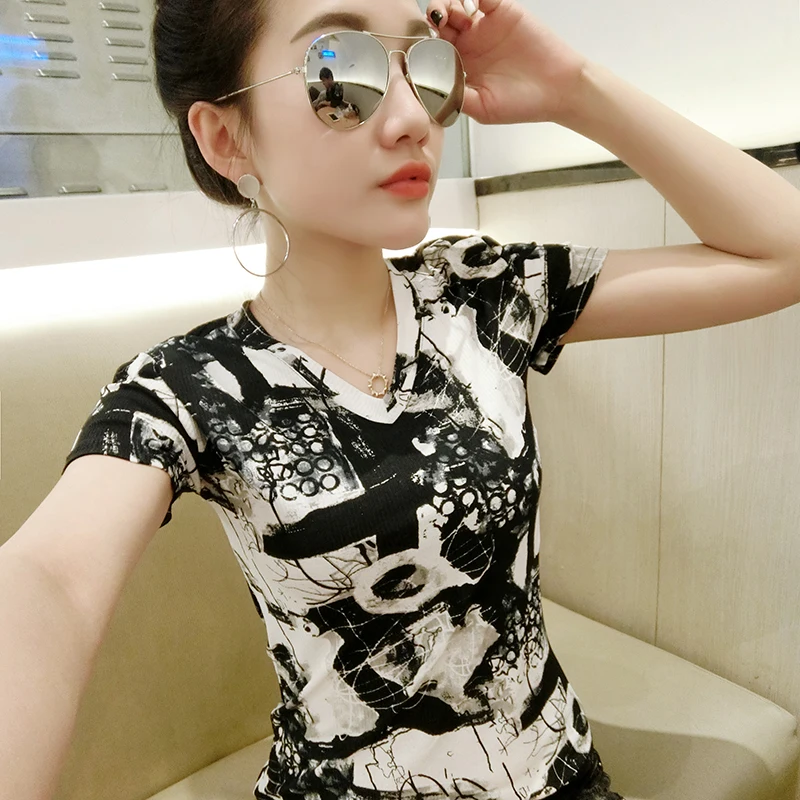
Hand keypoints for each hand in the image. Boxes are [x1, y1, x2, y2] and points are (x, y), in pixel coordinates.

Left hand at [426, 0, 589, 124]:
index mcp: (460, 67)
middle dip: (434, 18)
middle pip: (441, 24)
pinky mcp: (502, 11)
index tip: (424, 45)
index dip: (426, 44)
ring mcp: (484, 26)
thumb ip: (456, 96)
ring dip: (448, 4)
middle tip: (436, 20)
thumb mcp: (482, 108)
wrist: (557, 90)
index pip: (434, 50)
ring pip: (457, 6)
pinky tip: (473, 4)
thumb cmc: (522, 104)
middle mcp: (469, 45)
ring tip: (449, 12)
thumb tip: (429, 87)